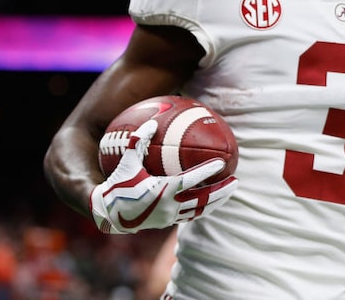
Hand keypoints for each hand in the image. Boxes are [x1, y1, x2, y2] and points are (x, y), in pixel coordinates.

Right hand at [90, 119, 237, 233]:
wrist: (107, 214)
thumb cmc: (118, 184)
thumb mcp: (127, 161)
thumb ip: (138, 141)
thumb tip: (153, 121)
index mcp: (161, 191)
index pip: (190, 181)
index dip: (207, 172)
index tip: (222, 163)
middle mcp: (168, 207)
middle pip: (202, 199)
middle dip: (221, 190)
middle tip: (236, 180)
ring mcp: (169, 217)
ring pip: (200, 210)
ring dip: (217, 201)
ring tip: (230, 190)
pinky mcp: (167, 223)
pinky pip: (191, 215)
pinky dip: (204, 207)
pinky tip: (212, 199)